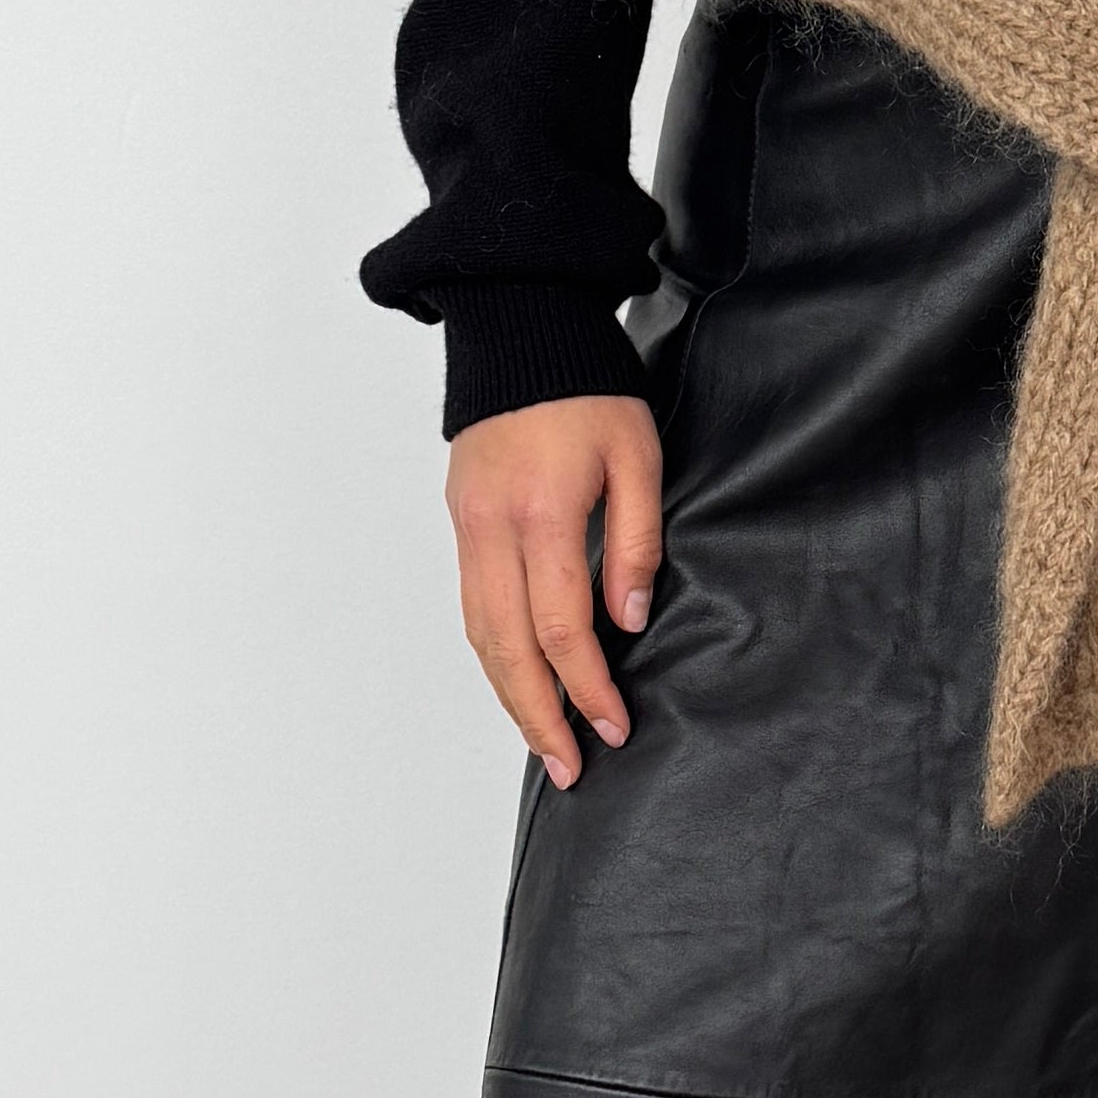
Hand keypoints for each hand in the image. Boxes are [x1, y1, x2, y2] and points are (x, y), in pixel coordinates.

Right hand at [446, 393, 665, 786]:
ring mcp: (466, 526)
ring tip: (545, 742)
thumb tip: (630, 623)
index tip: (616, 727)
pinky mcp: (459, 520)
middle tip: (572, 768)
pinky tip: (518, 682)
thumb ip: (637, 542)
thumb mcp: (638, 456)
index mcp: (541, 514)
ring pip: (479, 635)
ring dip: (510, 696)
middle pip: (506, 649)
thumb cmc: (590, 388)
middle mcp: (491, 529)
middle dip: (540, 717)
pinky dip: (493, 655)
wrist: (519, 328)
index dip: (589, 688)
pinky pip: (471, 606)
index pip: (561, 628)